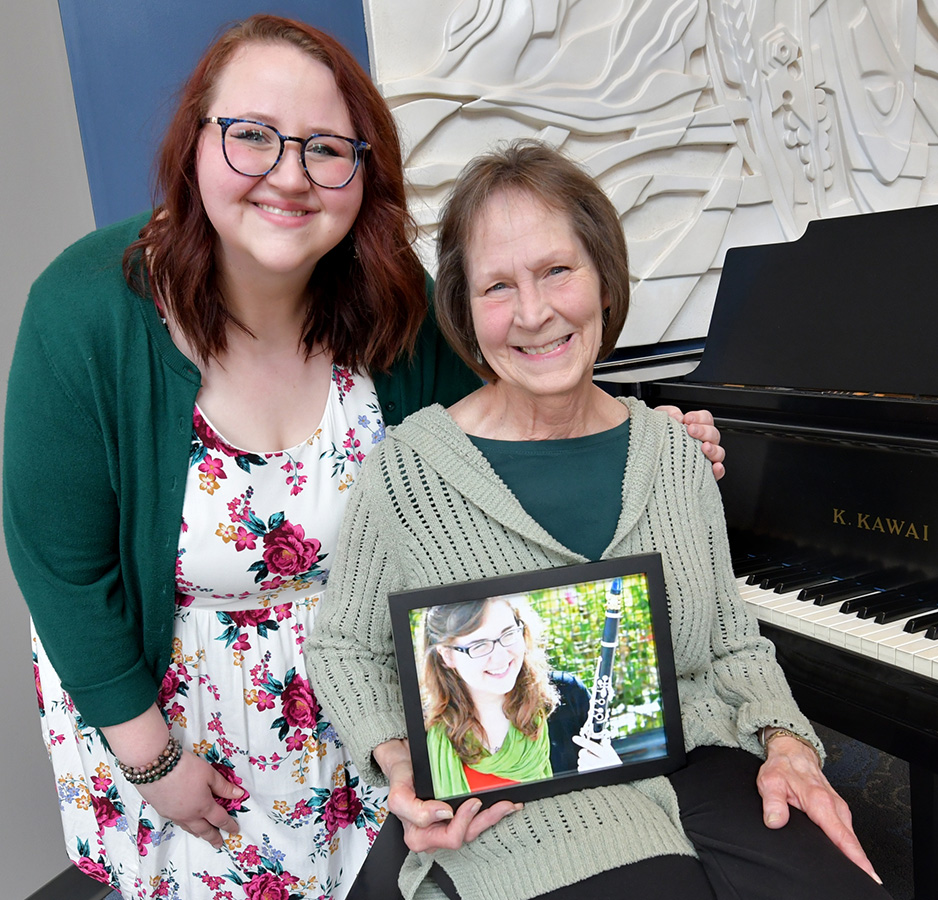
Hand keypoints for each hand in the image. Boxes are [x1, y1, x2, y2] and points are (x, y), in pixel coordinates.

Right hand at [135, 750, 243, 848]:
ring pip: (189, 828)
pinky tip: (185, 823)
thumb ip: (224, 786)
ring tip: (203, 836)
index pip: (220, 819)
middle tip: (219, 844)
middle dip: (213, 837)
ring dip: (198, 833)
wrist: (155, 767)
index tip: (234, 831)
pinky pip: (178, 823)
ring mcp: (174, 815)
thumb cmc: (185, 768)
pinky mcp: (162, 811)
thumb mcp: (209, 774)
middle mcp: (189, 815)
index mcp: (204, 806)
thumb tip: (240, 794)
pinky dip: (185, 826)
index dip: (229, 825)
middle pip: (204, 829)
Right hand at [375, 739, 519, 852]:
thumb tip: (444, 813)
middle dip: (487, 820)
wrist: (402, 759)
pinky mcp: (458, 815)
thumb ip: (415, 810)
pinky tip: (504, 802)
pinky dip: (491, 811)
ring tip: (509, 804)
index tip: (473, 801)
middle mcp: (435, 835)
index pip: (450, 838)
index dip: (464, 821)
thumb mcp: (399, 794)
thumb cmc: (400, 777)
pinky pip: (476, 819)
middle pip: (468, 835)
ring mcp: (447, 825)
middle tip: (503, 803)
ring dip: (493, 816)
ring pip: (475, 829)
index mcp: (420, 836)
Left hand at [572, 735, 621, 771]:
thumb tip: (596, 739)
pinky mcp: (590, 776)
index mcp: (607, 755)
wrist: (617, 778)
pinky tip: (588, 767)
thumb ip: (605, 746)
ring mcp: (595, 771)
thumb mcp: (612, 754)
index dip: (582, 741)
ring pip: (581, 761)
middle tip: (587, 753)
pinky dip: (582, 767)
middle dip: (583, 752)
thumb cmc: (614, 765)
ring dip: (582, 760)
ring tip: (589, 761)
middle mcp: (601, 763)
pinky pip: (580, 769)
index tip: (575, 738)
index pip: (592, 746)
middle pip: (584, 754)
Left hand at [656, 406, 725, 480]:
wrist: (646, 461)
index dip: (700, 417)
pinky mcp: (704, 475)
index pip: (706, 419)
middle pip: (714, 434)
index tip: (687, 419)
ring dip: (713, 449)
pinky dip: (719, 470)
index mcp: (695, 430)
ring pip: (719, 453)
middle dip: (704, 431)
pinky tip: (714, 467)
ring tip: (703, 447)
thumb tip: (679, 417)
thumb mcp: (659, 422)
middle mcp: (702, 443)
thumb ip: (670, 413)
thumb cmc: (655, 440)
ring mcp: (705, 459)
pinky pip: (717, 473)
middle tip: (691, 430)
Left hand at [756, 733, 881, 883]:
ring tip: (854, 875)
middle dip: (859, 864)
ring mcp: (839, 808)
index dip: (856, 858)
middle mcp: (834, 806)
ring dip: (854, 855)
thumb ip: (772, 803)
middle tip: (861, 883)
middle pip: (852, 842)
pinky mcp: (838, 809)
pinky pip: (847, 831)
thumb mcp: (770, 783)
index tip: (867, 875)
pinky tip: (846, 858)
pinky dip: (850, 846)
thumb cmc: (782, 768)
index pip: (842, 837)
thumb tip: (775, 822)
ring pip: (851, 837)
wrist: (792, 752)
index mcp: (820, 802)